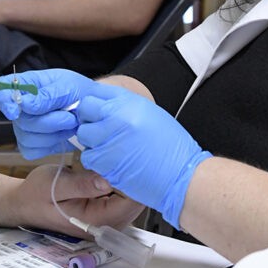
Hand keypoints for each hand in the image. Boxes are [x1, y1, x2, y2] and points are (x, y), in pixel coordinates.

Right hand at [0, 69, 105, 158]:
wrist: (94, 110)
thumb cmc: (81, 92)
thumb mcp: (68, 86)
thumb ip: (47, 96)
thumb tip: (23, 104)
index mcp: (27, 84)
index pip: (0, 88)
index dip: (3, 100)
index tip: (15, 111)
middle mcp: (21, 106)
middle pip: (19, 120)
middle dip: (49, 121)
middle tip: (71, 116)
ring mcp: (25, 127)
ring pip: (27, 137)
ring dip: (54, 133)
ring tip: (71, 124)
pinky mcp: (32, 145)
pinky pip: (32, 150)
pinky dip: (51, 145)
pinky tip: (63, 135)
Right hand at [10, 165, 142, 237]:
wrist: (24, 203)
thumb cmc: (36, 195)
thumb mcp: (56, 185)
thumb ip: (82, 184)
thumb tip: (107, 179)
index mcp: (96, 220)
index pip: (130, 202)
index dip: (134, 178)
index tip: (131, 155)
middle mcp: (105, 224)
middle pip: (136, 201)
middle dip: (134, 176)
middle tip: (128, 149)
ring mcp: (107, 219)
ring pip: (131, 198)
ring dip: (127, 177)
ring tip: (121, 154)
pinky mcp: (105, 211)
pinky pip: (121, 196)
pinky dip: (120, 180)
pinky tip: (113, 165)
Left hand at [75, 88, 211, 227]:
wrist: (183, 176)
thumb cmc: (171, 148)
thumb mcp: (151, 114)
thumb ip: (125, 107)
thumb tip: (104, 106)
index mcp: (130, 101)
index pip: (96, 91)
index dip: (94, 103)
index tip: (96, 112)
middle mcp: (118, 116)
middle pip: (85, 109)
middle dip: (89, 120)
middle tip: (100, 131)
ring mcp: (110, 138)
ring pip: (83, 134)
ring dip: (91, 142)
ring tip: (110, 149)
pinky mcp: (106, 161)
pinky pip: (88, 157)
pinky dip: (95, 161)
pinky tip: (112, 162)